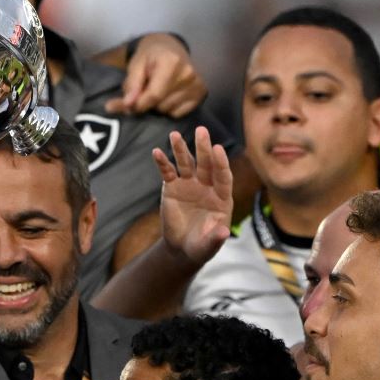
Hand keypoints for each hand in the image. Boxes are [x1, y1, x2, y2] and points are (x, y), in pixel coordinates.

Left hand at [107, 32, 206, 116]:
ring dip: (158, 105)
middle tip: (145, 89)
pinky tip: (169, 94)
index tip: (127, 105)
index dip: (138, 104)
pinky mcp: (201, 92)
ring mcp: (197, 84)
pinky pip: (178, 113)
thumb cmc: (150, 56)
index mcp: (172, 62)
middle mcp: (188, 74)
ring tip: (158, 89)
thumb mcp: (136, 64)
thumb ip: (131, 85)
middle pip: (160, 105)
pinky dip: (170, 108)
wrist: (169, 47)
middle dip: (147, 102)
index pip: (154, 95)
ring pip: (168, 111)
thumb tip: (127, 105)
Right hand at [151, 127, 232, 266]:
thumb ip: (215, 239)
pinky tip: (157, 152)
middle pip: (206, 164)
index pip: (222, 177)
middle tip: (201, 131)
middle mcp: (207, 186)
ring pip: (186, 163)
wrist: (182, 248)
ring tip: (174, 135)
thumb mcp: (208, 246)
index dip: (220, 163)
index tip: (217, 149)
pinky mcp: (173, 187)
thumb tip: (223, 233)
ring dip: (181, 149)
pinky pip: (168, 172)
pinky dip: (162, 162)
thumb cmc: (200, 246)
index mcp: (221, 197)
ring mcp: (189, 184)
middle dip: (203, 148)